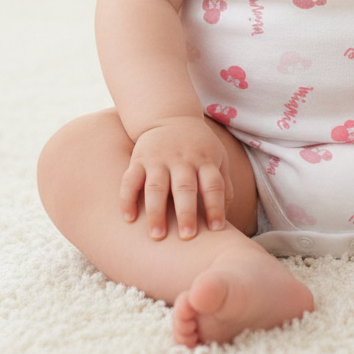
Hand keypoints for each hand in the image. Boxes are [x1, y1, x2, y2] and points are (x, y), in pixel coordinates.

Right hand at [120, 116, 234, 238]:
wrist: (170, 116)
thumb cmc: (198, 146)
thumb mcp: (218, 156)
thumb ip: (224, 184)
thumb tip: (226, 217)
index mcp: (204, 160)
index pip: (213, 185)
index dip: (216, 206)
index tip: (217, 229)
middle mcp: (182, 160)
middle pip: (185, 187)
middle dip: (186, 213)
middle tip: (187, 236)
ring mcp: (158, 159)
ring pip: (156, 187)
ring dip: (156, 212)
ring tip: (157, 236)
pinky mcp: (138, 159)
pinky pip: (130, 180)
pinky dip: (127, 199)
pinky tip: (128, 218)